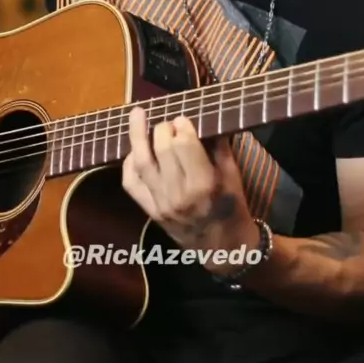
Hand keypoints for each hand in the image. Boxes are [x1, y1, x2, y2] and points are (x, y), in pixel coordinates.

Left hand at [122, 106, 257, 269]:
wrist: (222, 248)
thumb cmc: (233, 209)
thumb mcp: (234, 177)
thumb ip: (220, 148)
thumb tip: (207, 119)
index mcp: (203, 184)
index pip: (184, 144)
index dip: (182, 125)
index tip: (184, 118)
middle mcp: (178, 193)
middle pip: (161, 149)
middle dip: (163, 128)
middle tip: (170, 122)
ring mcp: (160, 203)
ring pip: (141, 163)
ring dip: (137, 136)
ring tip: (137, 114)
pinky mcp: (150, 211)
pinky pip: (131, 183)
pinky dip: (129, 164)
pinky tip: (134, 150)